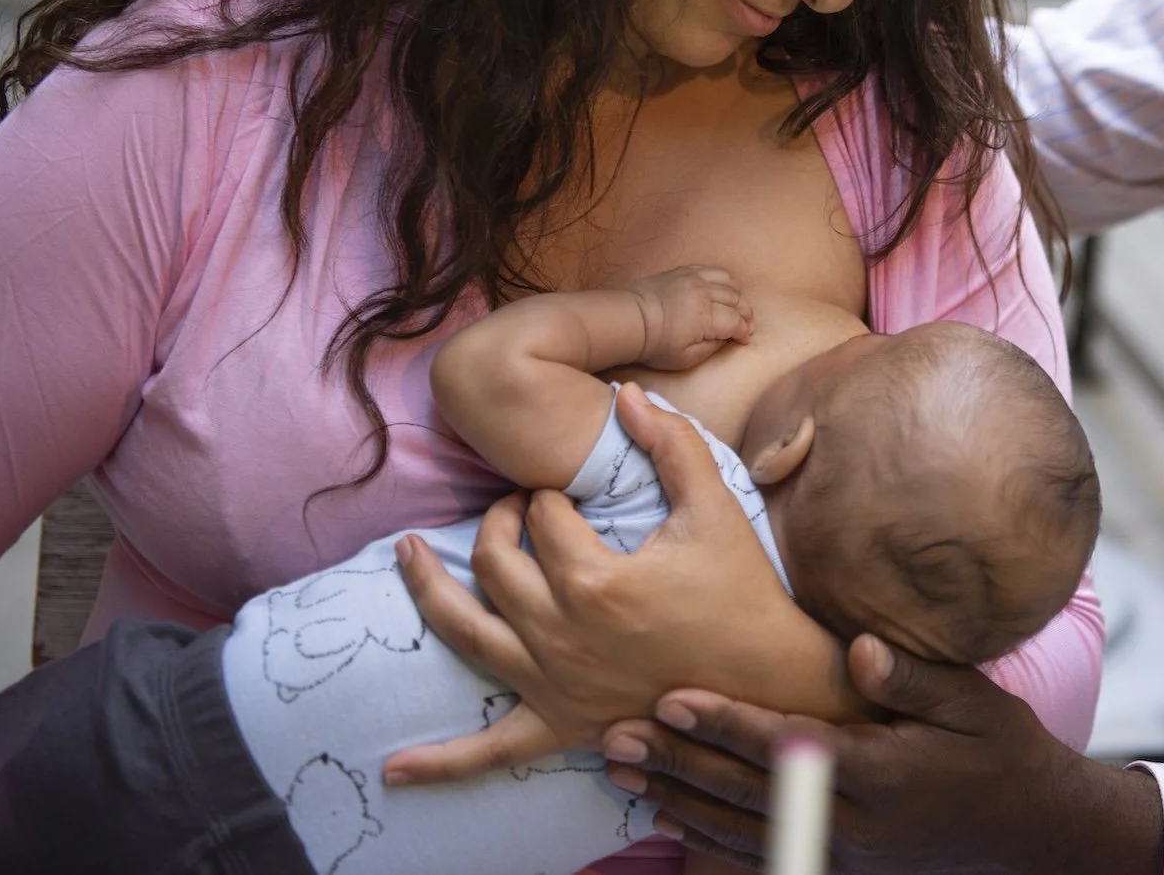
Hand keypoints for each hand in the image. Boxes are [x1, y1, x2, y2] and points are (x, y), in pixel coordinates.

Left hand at [385, 387, 850, 783]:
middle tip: (515, 509)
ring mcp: (555, 684)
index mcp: (595, 581)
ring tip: (408, 554)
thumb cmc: (743, 592)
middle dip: (498, 521)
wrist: (769, 679)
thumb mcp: (715, 508)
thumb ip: (672, 445)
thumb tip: (627, 394)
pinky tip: (394, 769)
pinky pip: (491, 750)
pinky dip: (442, 763)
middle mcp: (562, 634)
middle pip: (495, 562)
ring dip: (428, 590)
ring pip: (466, 631)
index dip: (548, 492)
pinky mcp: (560, 725)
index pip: (544, 516)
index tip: (562, 490)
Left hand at [602, 635, 1163, 874]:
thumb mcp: (971, 701)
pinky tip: (674, 822)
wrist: (1029, 828)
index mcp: (876, 772)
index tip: (672, 698)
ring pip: (741, 830)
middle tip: (618, 738)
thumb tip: (858, 650)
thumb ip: (912, 676)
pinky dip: (710, 842)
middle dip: (677, 763)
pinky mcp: (840, 868)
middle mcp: (849, 820)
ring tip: (627, 774)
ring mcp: (841, 852)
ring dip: (679, 801)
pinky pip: (762, 857)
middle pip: (744, 791)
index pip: (782, 743)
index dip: (723, 722)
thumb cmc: (999, 751)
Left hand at [630, 265, 752, 369]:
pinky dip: (722, 279)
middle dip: (746, 314)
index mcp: (707, 317)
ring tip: (736, 306)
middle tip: (745, 325)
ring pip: (729, 281)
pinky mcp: (684, 271)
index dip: (744, 331)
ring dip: (737, 295)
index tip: (744, 339)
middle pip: (737, 300)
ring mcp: (694, 278)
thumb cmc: (656, 344)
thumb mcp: (686, 358)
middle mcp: (705, 293)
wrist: (630, 320)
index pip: (737, 321)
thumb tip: (726, 337)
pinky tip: (720, 289)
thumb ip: (712, 347)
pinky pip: (712, 270)